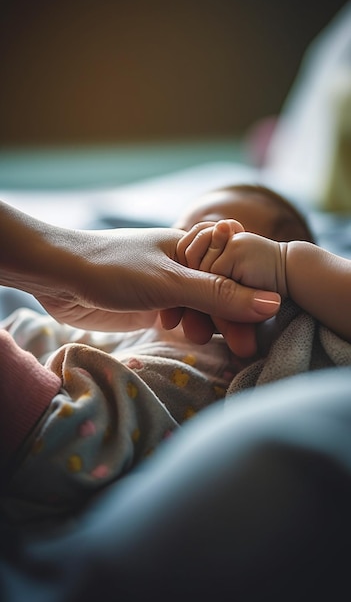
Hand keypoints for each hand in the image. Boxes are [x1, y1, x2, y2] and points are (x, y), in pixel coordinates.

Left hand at [36, 227, 280, 340]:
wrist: (57, 273)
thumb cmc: (113, 268)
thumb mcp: (171, 283)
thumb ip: (219, 295)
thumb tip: (271, 302)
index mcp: (193, 249)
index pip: (234, 278)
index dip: (248, 307)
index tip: (255, 337)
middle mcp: (183, 266)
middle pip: (220, 295)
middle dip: (232, 322)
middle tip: (244, 352)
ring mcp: (166, 286)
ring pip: (201, 308)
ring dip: (211, 327)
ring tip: (216, 347)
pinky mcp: (150, 305)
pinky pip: (180, 318)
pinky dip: (190, 330)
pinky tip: (193, 341)